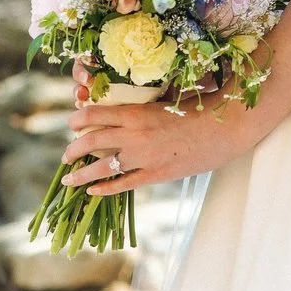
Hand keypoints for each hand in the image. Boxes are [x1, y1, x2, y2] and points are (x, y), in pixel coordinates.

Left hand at [62, 92, 257, 193]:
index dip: (77, 119)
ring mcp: (144, 156)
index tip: (71, 124)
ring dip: (81, 174)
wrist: (224, 128)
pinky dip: (104, 189)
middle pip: (91, 141)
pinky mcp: (157, 174)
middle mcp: (135, 134)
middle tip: (66, 155)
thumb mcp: (166, 98)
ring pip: (101, 167)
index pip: (94, 114)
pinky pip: (124, 184)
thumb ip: (143, 102)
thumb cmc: (199, 107)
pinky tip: (93, 192)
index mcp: (136, 111)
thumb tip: (123, 103)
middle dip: (73, 149)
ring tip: (69, 179)